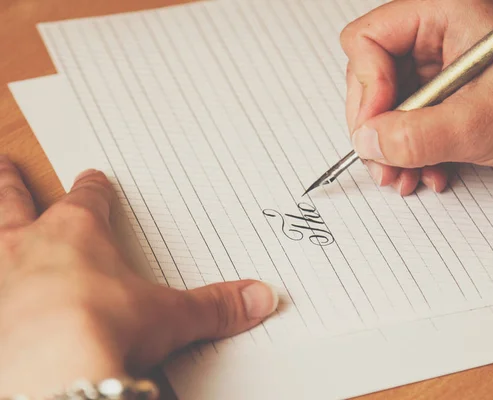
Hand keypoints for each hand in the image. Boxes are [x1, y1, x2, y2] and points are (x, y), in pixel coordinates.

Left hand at [0, 157, 277, 396]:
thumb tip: (259, 297)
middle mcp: (29, 247)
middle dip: (11, 183)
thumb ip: (214, 306)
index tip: (92, 177)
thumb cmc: (100, 326)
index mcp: (77, 234)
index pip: (87, 199)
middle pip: (15, 200)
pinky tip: (0, 302)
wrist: (50, 370)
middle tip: (5, 162)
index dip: (91, 188)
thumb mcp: (168, 316)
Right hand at [341, 0, 492, 195]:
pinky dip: (408, 153)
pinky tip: (427, 171)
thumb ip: (418, 134)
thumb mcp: (481, 122)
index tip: (377, 128)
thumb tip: (368, 142)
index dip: (365, 86)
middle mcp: (432, 38)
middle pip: (368, 77)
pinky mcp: (438, 96)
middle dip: (374, 127)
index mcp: (441, 16)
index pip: (368, 40)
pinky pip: (403, 123)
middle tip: (383, 161)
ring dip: (389, 148)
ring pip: (382, 107)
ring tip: (405, 175)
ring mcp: (433, 69)